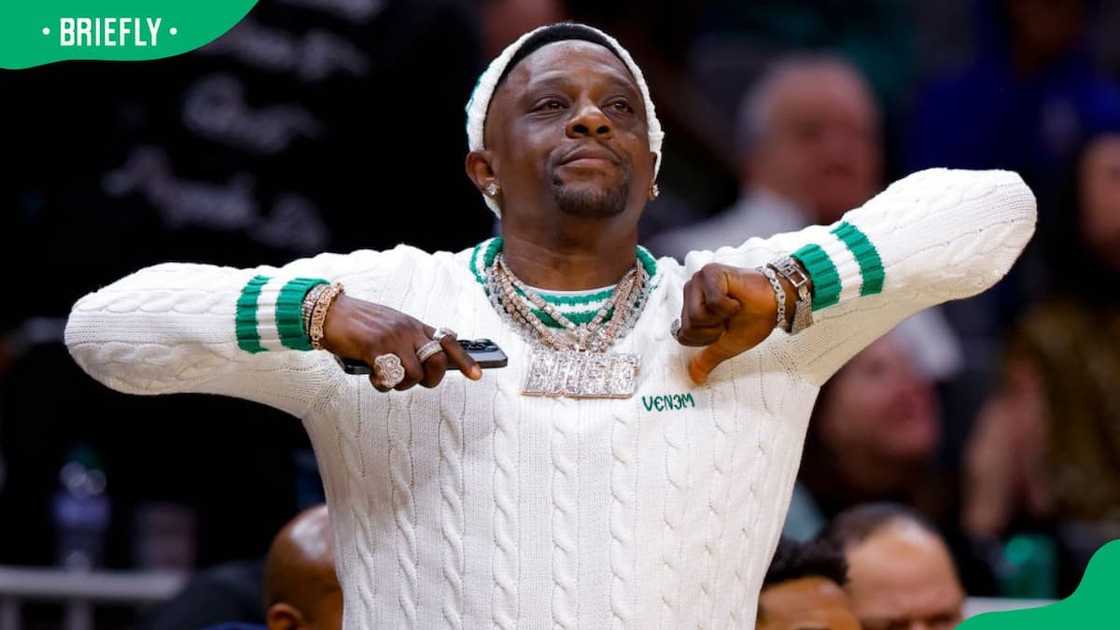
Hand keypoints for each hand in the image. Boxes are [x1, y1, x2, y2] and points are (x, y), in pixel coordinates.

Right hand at [320, 294, 481, 391]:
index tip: (477, 375)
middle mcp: (408, 330)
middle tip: (414, 382)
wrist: (330, 313)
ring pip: (414, 375)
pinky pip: (389, 377)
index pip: (448, 341)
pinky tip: (372, 376)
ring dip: (400, 385)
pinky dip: (382, 384)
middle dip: (430, 379)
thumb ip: (409, 341)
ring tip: (386, 378)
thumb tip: (424, 365)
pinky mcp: (374, 347)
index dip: (465, 360)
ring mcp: (392, 337)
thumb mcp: (391, 327)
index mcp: (414, 325)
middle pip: (437, 361)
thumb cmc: (359, 325)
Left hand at [676, 263, 783, 383]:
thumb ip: (708, 358)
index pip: (683, 336)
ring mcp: (699, 279)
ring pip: (697, 316)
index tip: (725, 327)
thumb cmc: (754, 319)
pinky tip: (737, 299)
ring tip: (733, 307)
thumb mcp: (726, 344)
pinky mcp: (711, 272)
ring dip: (721, 318)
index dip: (707, 339)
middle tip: (730, 317)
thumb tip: (694, 378)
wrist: (778, 302)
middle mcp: (690, 290)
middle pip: (689, 327)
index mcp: (690, 306)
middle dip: (714, 329)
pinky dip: (729, 307)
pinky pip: (713, 303)